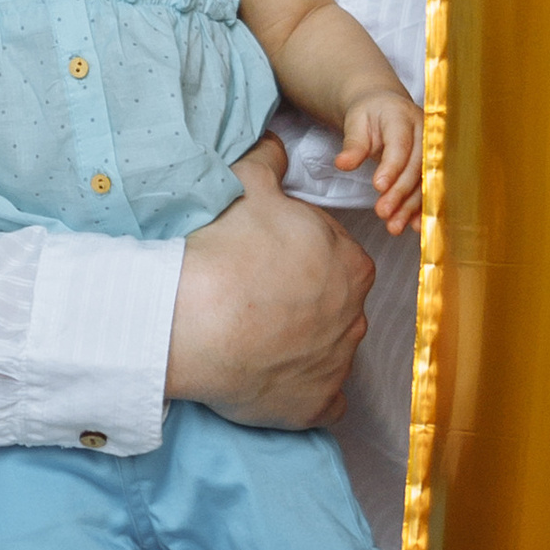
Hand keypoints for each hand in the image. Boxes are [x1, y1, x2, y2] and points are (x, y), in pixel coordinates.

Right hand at [168, 160, 373, 429]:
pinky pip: (324, 402)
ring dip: (305, 347)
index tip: (270, 264)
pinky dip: (304, 393)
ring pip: (331, 351)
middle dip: (308, 303)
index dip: (302, 260)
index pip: (338, 259)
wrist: (194, 320)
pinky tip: (275, 380)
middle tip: (261, 299)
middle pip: (337, 305)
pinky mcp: (316, 405)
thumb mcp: (248, 187)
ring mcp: (339, 364)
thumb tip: (277, 144)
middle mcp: (356, 315)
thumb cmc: (226, 251)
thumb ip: (270, 163)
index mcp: (351, 263)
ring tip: (258, 338)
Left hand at [333, 89, 421, 235]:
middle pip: (415, 166)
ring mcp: (431, 150)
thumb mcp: (356, 122)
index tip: (378, 187)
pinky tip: (412, 225)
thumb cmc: (370, 114)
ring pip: (424, 181)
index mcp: (403, 117)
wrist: (385, 107)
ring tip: (393, 226)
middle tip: (382, 212)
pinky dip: (420, 208)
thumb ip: (353, 144)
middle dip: (399, 193)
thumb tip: (342, 164)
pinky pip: (428, 188)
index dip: (392, 167)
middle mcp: (423, 133)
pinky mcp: (432, 165)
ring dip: (409, 206)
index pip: (400, 144)